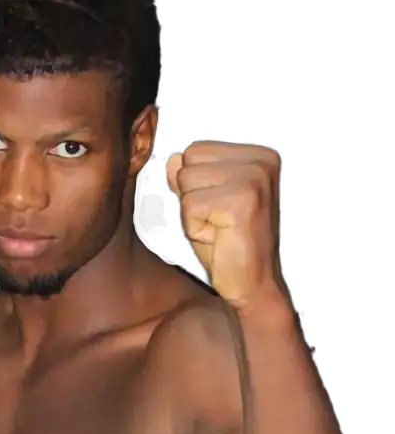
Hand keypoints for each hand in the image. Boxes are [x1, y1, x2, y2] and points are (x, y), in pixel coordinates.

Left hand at [165, 141, 283, 308]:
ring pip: (186, 182)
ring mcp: (253, 178)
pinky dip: (196, 227)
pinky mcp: (241, 201)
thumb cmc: (233, 246)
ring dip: (193, 213)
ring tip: (219, 228)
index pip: (196, 150)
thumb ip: (190, 177)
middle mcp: (261, 160)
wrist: (255, 284)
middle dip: (192, 197)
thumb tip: (172, 161)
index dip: (195, 184)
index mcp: (258, 155)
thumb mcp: (205, 203)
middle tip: (218, 220)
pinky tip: (220, 237)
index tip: (218, 207)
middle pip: (188, 163)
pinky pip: (190, 206)